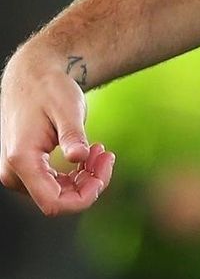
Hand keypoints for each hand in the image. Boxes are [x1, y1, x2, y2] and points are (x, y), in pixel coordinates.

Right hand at [0, 47, 115, 215]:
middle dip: (90, 183)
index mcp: (22, 161)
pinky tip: (89, 153)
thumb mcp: (67, 108)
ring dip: (84, 178)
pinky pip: (54, 184)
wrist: (32, 75)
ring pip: (58, 194)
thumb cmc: (50, 88)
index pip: (54, 203)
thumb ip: (72, 134)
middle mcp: (15, 173)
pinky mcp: (27, 168)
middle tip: (107, 153)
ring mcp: (19, 173)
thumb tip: (78, 157)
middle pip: (59, 200)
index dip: (86, 196)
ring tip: (99, 150)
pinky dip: (75, 174)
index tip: (106, 166)